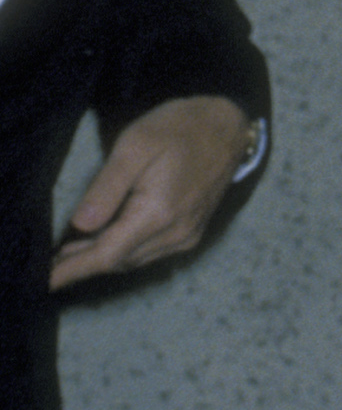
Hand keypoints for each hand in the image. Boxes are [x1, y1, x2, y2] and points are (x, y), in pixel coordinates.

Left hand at [50, 93, 257, 288]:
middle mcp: (175, 234)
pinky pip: (149, 252)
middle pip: (119, 262)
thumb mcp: (134, 146)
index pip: (107, 254)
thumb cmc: (178, 128)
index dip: (73, 270)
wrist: (226, 128)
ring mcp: (186, 236)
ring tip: (68, 255)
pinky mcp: (190, 232)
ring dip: (101, 259)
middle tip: (48, 265)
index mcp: (158, 213)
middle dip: (81, 266)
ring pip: (134, 260)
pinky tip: (104, 242)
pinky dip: (123, 252)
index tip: (46, 282)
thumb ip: (107, 187)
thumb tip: (80, 225)